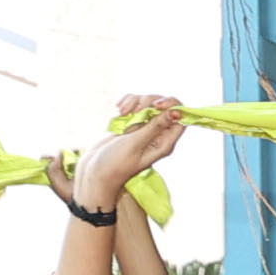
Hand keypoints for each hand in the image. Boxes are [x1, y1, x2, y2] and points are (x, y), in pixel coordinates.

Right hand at [73, 94, 191, 211]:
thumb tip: (176, 113)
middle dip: (148, 102)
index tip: (155, 105)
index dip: (172, 106)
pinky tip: (118, 111)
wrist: (94, 172)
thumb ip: (154, 127)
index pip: (181, 118)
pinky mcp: (131, 125)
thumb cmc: (115, 164)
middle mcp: (157, 135)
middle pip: (164, 106)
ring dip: (135, 102)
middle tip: (132, 111)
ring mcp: (144, 129)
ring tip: (122, 112)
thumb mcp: (135, 144)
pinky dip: (127, 104)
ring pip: (148, 103)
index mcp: (165, 143)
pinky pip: (135, 106)